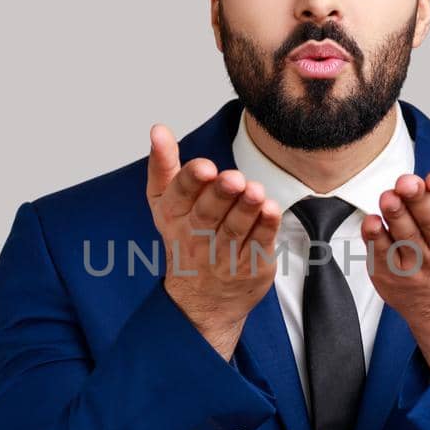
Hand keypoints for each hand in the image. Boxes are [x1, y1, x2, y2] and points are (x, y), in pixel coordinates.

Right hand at [147, 123, 282, 360]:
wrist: (202, 300)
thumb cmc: (186, 238)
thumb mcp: (166, 203)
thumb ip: (164, 164)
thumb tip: (158, 129)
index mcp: (174, 217)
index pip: (180, 196)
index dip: (192, 180)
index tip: (205, 166)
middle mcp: (196, 237)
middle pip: (208, 213)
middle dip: (221, 194)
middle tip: (233, 178)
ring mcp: (223, 255)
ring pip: (235, 229)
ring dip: (246, 209)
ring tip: (255, 191)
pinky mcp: (250, 265)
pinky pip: (258, 244)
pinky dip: (265, 227)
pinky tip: (271, 209)